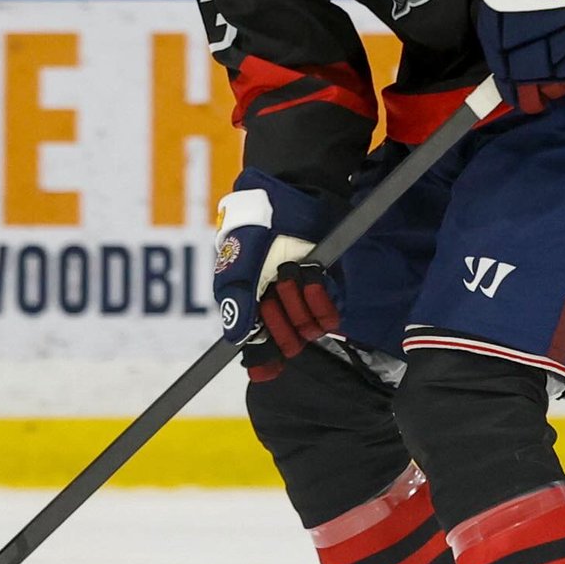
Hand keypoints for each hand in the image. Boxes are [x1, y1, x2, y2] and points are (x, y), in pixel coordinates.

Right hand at [214, 169, 342, 378]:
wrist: (291, 194)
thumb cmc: (256, 225)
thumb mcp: (237, 260)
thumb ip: (236, 300)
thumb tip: (235, 341)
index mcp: (251, 304)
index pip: (258, 347)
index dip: (264, 361)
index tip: (268, 369)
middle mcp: (278, 305)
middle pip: (285, 342)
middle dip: (280, 322)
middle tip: (272, 295)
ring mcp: (303, 296)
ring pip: (307, 329)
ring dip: (299, 304)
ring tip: (290, 273)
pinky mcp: (326, 285)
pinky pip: (329, 314)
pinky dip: (320, 299)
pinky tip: (311, 276)